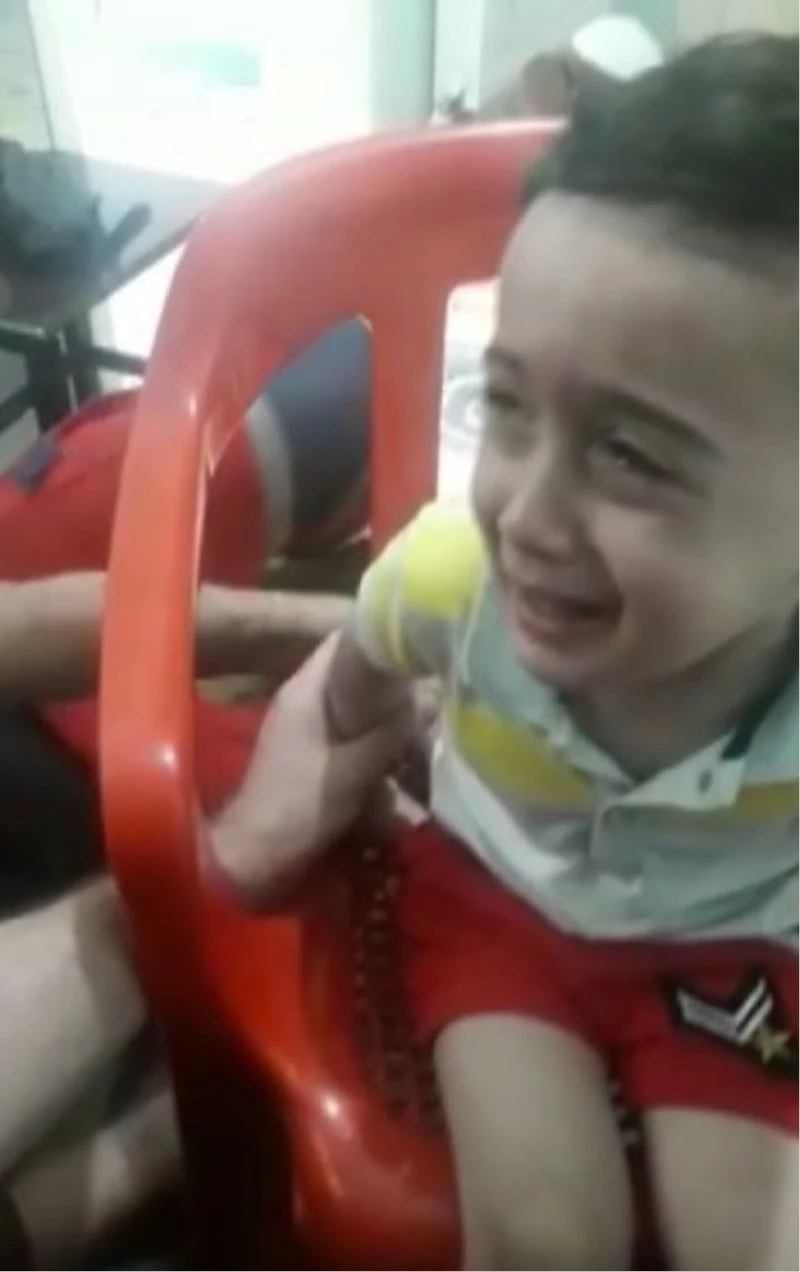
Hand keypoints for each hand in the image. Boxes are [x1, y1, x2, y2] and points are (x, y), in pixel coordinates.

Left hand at [210, 634, 414, 904]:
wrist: (253, 863)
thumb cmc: (296, 809)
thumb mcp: (351, 769)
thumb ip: (391, 731)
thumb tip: (431, 695)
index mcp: (307, 691)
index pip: (347, 640)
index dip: (386, 637)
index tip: (428, 646)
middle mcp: (308, 703)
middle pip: (363, 681)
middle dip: (400, 696)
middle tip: (436, 709)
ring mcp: (312, 734)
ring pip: (366, 718)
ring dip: (394, 737)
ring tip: (422, 754)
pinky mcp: (319, 763)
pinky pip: (359, 749)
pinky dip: (380, 764)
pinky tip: (400, 785)